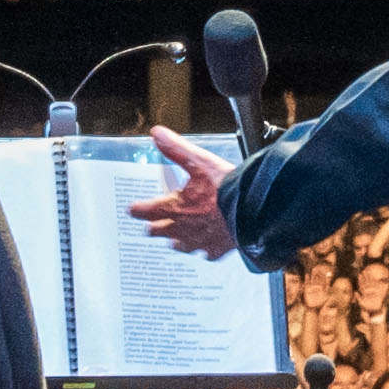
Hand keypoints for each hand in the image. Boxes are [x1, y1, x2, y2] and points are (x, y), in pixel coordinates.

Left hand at [129, 127, 236, 261]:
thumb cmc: (228, 188)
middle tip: (151, 224)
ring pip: (179, 245)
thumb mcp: (199, 161)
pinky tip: (205, 246)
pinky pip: (204, 254)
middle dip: (154, 226)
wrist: (255, 211)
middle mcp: (183, 228)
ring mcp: (199, 241)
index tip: (133, 209)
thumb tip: (157, 135)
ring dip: (175, 239)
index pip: (146, 211)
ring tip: (175, 236)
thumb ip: (175, 149)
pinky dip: (203, 249)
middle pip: (158, 231)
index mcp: (175, 208)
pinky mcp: (217, 250)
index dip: (137, 209)